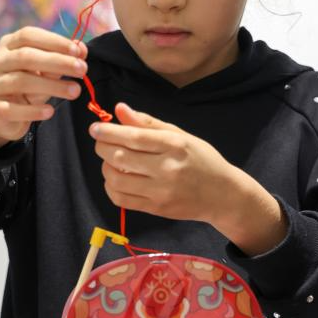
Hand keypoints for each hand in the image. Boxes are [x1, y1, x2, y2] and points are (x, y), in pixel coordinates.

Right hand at [0, 27, 86, 151]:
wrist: (3, 116)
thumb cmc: (28, 86)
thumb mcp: (44, 71)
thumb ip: (60, 59)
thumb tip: (81, 49)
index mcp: (8, 45)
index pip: (28, 35)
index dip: (54, 41)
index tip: (78, 51)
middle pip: (25, 57)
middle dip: (57, 62)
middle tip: (82, 69)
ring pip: (21, 81)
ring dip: (52, 86)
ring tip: (75, 91)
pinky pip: (12, 109)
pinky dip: (33, 111)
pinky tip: (49, 111)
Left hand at [89, 103, 286, 255]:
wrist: (222, 195)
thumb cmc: (202, 160)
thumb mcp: (180, 135)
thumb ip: (148, 123)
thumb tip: (119, 109)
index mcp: (174, 145)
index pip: (133, 137)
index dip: (109, 132)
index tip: (95, 128)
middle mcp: (167, 168)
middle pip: (120, 157)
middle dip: (102, 147)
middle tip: (100, 142)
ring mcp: (161, 191)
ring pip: (116, 178)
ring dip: (105, 167)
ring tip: (110, 160)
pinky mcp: (156, 208)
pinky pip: (121, 199)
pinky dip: (111, 187)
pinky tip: (115, 179)